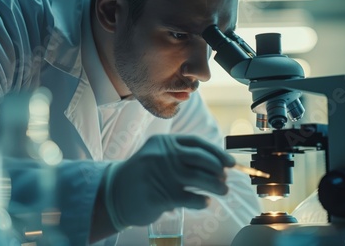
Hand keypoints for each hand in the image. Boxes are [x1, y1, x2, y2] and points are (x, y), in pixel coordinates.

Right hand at [103, 134, 234, 228]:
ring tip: (222, 191)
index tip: (229, 162)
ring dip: (216, 186)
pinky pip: (191, 198)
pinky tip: (204, 202)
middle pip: (200, 159)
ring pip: (199, 178)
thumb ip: (179, 156)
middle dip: (218, 169)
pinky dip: (202, 201)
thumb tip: (215, 165)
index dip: (216, 152)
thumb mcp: (156, 156)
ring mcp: (161, 174)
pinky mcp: (160, 195)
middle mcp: (163, 155)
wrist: (114, 193)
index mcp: (163, 142)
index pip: (196, 143)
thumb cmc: (142, 175)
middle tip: (225, 179)